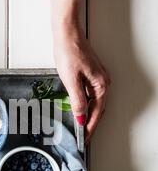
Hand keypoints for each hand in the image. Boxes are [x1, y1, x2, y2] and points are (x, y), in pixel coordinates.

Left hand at [54, 23, 109, 142]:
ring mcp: (97, 77)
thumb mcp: (71, 80)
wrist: (67, 32)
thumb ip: (78, 101)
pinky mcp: (90, 73)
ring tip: (79, 126)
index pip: (96, 112)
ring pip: (94, 102)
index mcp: (100, 85)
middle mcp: (102, 82)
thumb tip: (81, 116)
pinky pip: (90, 94)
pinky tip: (77, 108)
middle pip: (97, 109)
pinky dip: (84, 104)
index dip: (89, 127)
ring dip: (87, 114)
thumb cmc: (69, 51)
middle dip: (89, 123)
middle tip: (81, 136)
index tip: (84, 138)